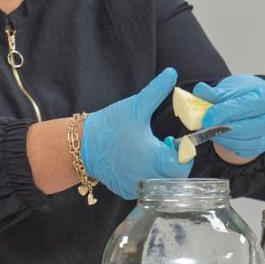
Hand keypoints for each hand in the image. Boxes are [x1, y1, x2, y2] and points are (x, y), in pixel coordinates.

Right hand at [82, 68, 190, 198]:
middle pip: (175, 177)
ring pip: (161, 184)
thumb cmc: (110, 126)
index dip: (183, 153)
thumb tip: (172, 72)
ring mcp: (136, 187)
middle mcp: (147, 178)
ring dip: (162, 171)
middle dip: (174, 162)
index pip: (183, 165)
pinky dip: (148, 178)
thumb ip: (157, 91)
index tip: (174, 141)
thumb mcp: (136, 106)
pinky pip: (146, 188)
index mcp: (154, 159)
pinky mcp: (126, 191)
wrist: (81, 145)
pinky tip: (139, 163)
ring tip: (151, 153)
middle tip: (165, 146)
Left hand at [194, 75, 264, 158]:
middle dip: (224, 128)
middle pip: (250, 127)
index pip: (249, 105)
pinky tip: (220, 136)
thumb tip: (200, 90)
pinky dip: (229, 145)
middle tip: (205, 126)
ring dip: (224, 138)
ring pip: (246, 142)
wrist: (255, 105)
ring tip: (210, 130)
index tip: (208, 116)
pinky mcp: (264, 146)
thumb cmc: (246, 94)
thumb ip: (216, 92)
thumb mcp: (233, 88)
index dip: (227, 111)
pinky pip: (244, 150)